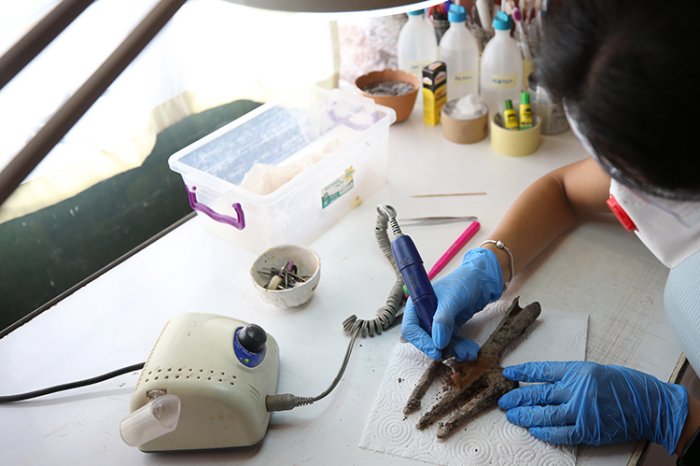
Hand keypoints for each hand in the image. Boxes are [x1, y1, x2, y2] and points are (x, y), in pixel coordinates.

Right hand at [401, 248, 503, 360]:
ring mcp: (436, 321)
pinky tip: (470, 350)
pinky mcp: (449, 327)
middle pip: (423, 339)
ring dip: (452, 350)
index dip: (421, 341)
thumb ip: (443, 320)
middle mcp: (424, 313)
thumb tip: (437, 343)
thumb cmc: (464, 282)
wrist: (483, 279)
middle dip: (438, 348)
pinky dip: (459, 348)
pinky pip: (450, 342)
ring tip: (467, 352)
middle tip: (453, 354)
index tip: (436, 350)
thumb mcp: (452, 299)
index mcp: (418, 303)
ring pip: (438, 343)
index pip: (411, 328)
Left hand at [498, 361, 687, 452]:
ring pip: (545, 415)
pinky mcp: (589, 430)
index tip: (507, 374)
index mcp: (577, 371)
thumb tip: (543, 383)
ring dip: (526, 416)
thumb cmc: (624, 384)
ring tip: (512, 416)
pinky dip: (545, 433)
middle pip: (539, 394)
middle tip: (503, 401)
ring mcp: (582, 411)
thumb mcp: (594, 370)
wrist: (650, 405)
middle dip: (517, 398)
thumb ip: (569, 377)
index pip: (541, 371)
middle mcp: (576, 389)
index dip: (522, 373)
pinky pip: (561, 433)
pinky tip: (534, 431)